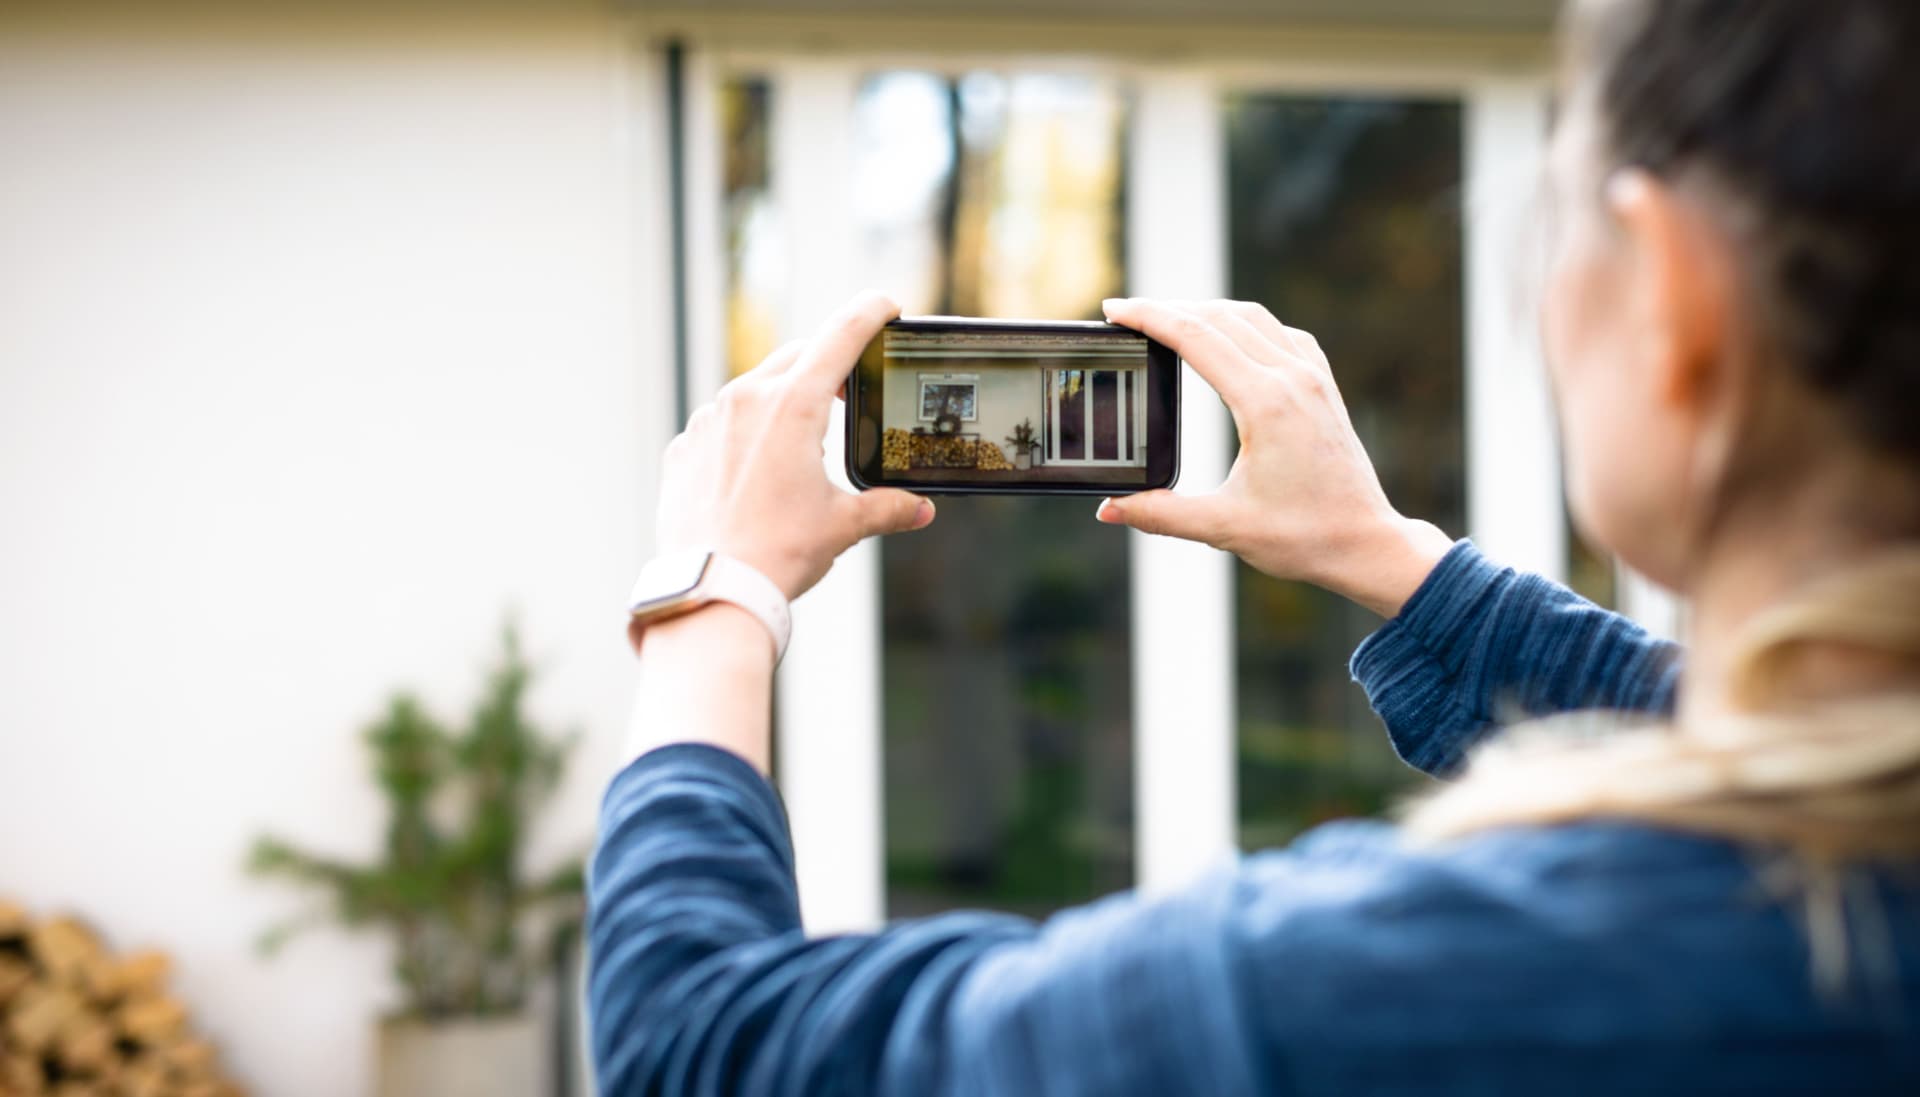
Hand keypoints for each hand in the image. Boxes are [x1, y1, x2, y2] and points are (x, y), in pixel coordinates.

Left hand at [653, 291, 935, 600]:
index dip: (870, 314)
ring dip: (782, 401)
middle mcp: (745, 399)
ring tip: (802, 442)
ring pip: (754, 390)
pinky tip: (756, 473)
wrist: (711, 588)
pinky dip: (743, 436)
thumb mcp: (843, 526)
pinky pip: (719, 426)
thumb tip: (919, 509)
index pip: (841, 336)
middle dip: (828, 364)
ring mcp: (708, 421)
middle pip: (798, 357)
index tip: (886, 305)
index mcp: (793, 405)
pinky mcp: (684, 448)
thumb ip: (887, 508)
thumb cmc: (778, 552)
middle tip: (851, 388)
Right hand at [1096, 298, 1451, 616]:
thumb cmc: (1304, 537)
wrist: (1367, 543)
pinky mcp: (1323, 385)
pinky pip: (1280, 333)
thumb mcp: (1224, 527)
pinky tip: (1228, 336)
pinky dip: (1244, 323)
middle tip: (1127, 313)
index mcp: (1266, 403)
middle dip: (1168, 308)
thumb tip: (1109, 509)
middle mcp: (1292, 378)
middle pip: (1219, 316)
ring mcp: (1312, 377)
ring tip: (1167, 318)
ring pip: (1252, 317)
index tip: (1114, 309)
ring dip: (1206, 310)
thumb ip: (1161, 514)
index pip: (1195, 337)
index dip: (1149, 317)